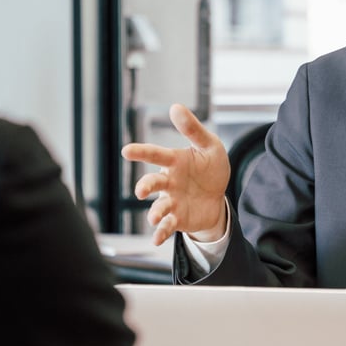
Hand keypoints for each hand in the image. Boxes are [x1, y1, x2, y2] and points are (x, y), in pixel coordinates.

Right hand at [120, 103, 229, 244]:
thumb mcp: (209, 146)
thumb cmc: (210, 167)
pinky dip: (160, 233)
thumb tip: (175, 107)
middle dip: (145, 186)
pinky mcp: (177, 219)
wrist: (218, 197)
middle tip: (142, 191)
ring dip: (154, 213)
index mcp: (174, 161)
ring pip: (157, 208)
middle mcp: (168, 181)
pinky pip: (166, 226)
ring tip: (155, 217)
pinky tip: (156, 239)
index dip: (141, 152)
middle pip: (152, 183)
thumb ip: (193, 129)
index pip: (155, 154)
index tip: (126, 151)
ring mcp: (171, 201)